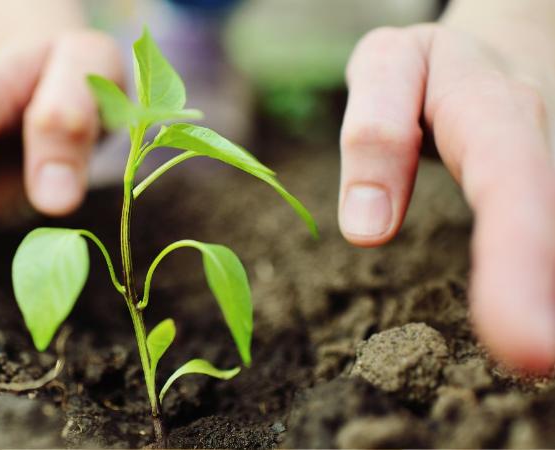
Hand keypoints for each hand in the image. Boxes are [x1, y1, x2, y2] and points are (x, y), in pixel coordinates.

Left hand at [339, 23, 554, 371]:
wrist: (498, 55)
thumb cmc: (433, 69)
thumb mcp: (389, 67)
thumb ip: (375, 135)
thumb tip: (365, 231)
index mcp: (497, 112)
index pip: (512, 184)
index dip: (520, 263)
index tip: (523, 346)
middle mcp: (544, 149)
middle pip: (548, 229)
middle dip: (540, 304)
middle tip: (532, 364)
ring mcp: (552, 177)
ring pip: (552, 244)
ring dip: (542, 300)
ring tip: (531, 354)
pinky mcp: (544, 202)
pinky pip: (542, 249)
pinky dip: (537, 290)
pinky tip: (529, 323)